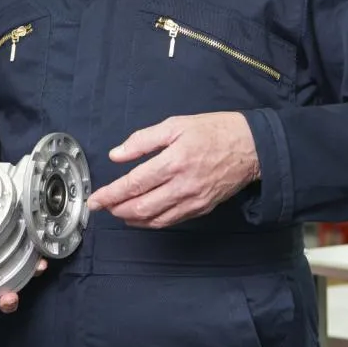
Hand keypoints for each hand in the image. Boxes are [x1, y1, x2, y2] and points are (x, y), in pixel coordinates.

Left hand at [87, 112, 258, 228]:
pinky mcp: (203, 208)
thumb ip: (142, 141)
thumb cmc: (213, 131)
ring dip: (133, 219)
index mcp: (174, 161)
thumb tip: (116, 155)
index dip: (111, 194)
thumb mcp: (175, 124)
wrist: (252, 147)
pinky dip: (153, 222)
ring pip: (156, 219)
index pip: (134, 184)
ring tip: (118, 212)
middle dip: (118, 209)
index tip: (95, 199)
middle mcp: (183, 185)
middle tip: (103, 206)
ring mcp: (194, 200)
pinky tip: (143, 216)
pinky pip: (173, 220)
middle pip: (142, 207)